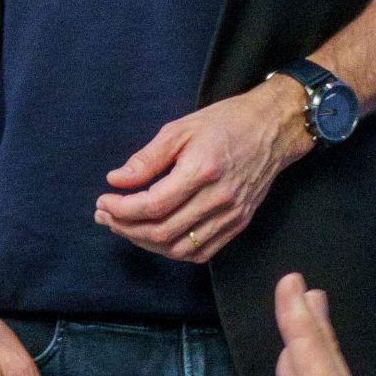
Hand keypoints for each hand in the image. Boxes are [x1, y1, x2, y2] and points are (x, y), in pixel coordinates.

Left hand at [96, 79, 310, 263]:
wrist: (272, 129)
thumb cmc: (225, 123)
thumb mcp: (179, 129)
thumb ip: (146, 159)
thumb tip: (116, 180)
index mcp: (202, 171)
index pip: (152, 205)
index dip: (121, 209)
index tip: (103, 201)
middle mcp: (219, 198)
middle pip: (162, 232)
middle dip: (126, 228)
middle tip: (106, 216)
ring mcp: (231, 215)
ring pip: (179, 248)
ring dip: (145, 243)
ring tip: (124, 226)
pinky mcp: (239, 223)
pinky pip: (201, 252)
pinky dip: (172, 250)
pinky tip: (154, 237)